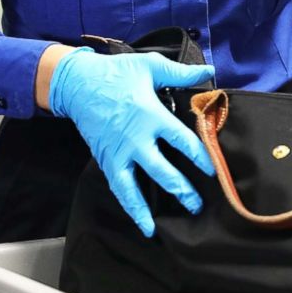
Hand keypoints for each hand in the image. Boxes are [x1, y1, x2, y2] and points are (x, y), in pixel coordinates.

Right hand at [49, 48, 215, 236]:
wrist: (77, 83)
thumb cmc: (116, 73)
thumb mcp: (150, 65)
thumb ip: (181, 72)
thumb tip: (210, 70)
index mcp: (151, 115)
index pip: (182, 140)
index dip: (200, 157)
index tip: (214, 171)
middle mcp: (135, 139)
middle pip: (162, 171)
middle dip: (182, 190)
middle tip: (198, 205)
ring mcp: (119, 153)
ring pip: (136, 187)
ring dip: (151, 207)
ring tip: (167, 226)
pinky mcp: (106, 160)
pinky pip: (119, 188)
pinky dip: (130, 207)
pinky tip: (143, 223)